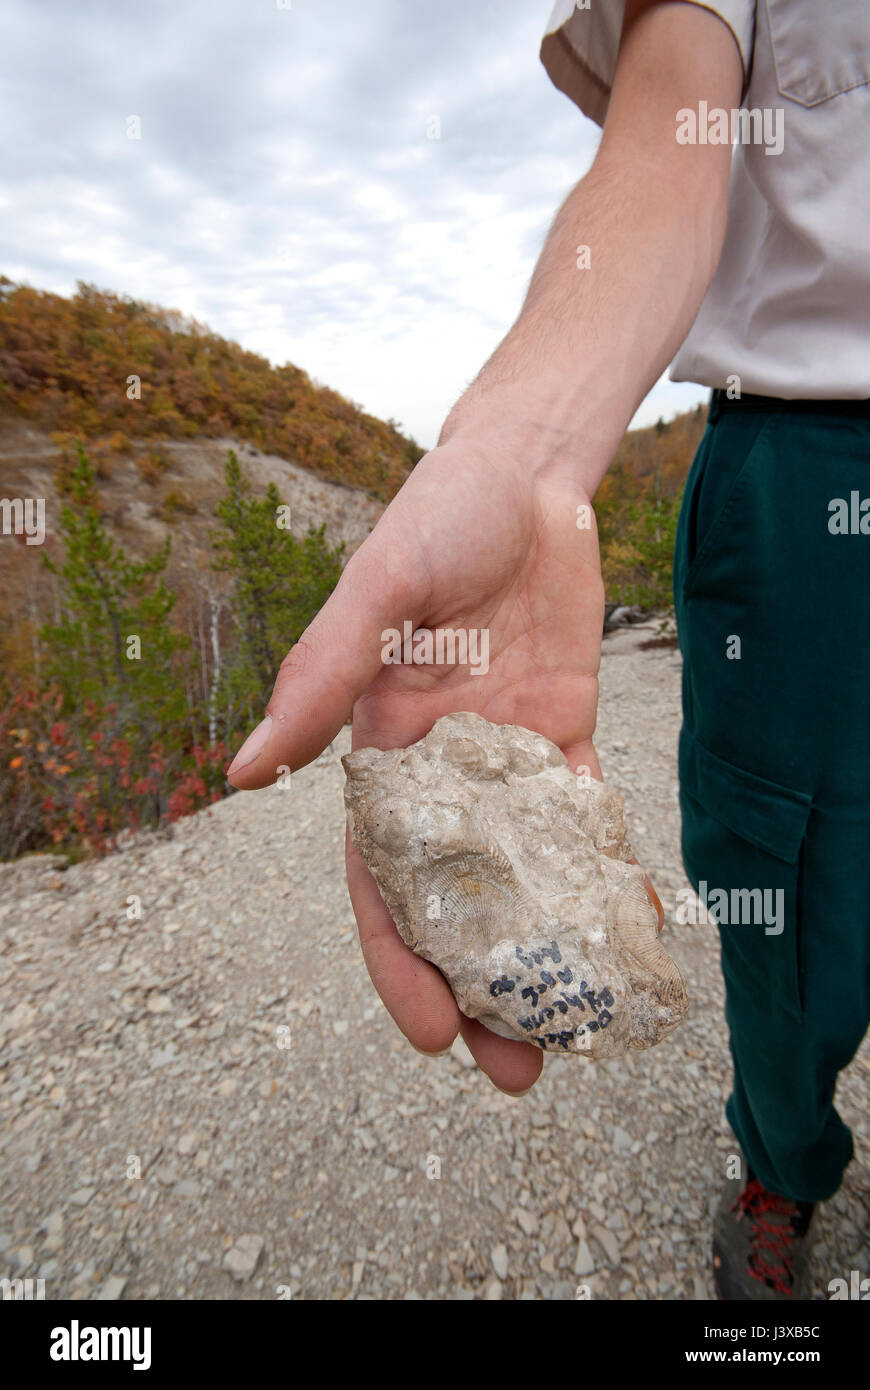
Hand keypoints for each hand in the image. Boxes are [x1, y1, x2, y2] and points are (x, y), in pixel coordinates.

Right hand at [227, 434, 634, 1093]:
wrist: (526, 472)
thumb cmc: (435, 520)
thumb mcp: (372, 596)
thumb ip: (318, 679)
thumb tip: (244, 772)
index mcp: (380, 753)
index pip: (383, 881)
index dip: (398, 959)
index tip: (429, 1033)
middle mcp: (441, 772)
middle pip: (458, 900)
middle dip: (479, 985)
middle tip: (514, 1067)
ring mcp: (507, 758)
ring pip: (525, 875)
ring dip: (545, 951)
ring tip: (574, 1032)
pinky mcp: (566, 731)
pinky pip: (587, 819)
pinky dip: (605, 875)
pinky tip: (627, 932)